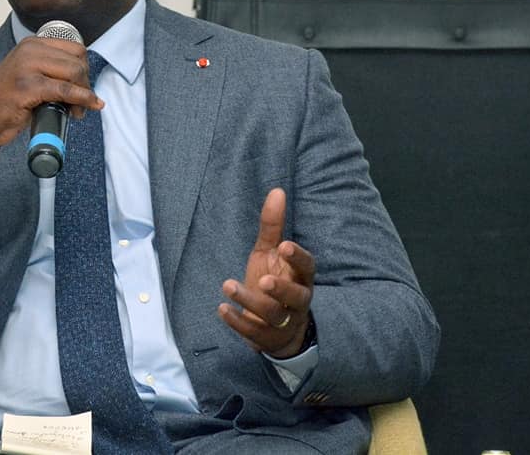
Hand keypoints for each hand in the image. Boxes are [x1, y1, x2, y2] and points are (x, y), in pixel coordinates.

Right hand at [0, 36, 103, 173]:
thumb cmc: (6, 101)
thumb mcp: (28, 74)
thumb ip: (51, 69)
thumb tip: (84, 79)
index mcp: (31, 44)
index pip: (75, 49)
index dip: (85, 70)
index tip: (83, 87)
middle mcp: (29, 50)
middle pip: (78, 60)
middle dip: (85, 83)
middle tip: (82, 103)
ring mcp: (27, 67)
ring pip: (74, 73)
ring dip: (84, 94)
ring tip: (77, 110)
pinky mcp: (27, 87)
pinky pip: (65, 90)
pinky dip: (80, 100)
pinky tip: (81, 109)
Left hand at [218, 188, 315, 357]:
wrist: (276, 328)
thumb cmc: (273, 281)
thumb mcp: (270, 253)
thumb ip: (273, 226)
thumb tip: (277, 190)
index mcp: (300, 277)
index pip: (307, 267)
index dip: (298, 258)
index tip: (284, 246)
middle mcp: (296, 301)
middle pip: (296, 296)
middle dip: (282, 289)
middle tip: (264, 280)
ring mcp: (283, 322)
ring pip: (272, 314)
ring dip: (250, 301)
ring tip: (228, 285)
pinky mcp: (266, 338)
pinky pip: (254, 333)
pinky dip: (237, 322)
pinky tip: (222, 308)